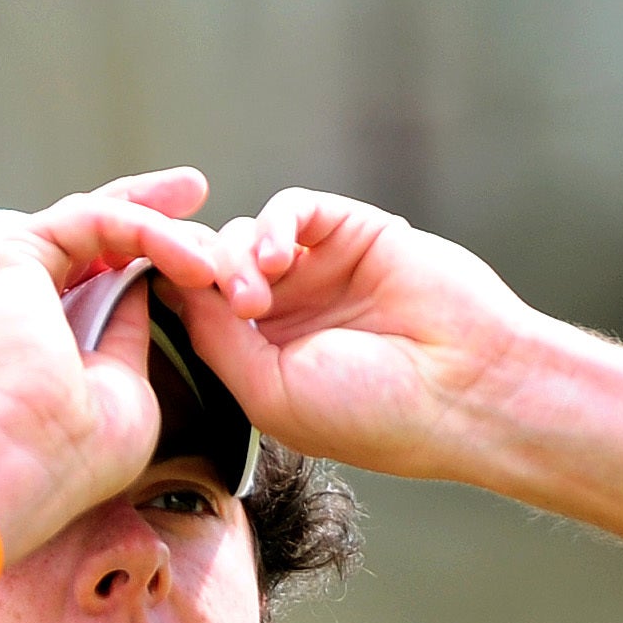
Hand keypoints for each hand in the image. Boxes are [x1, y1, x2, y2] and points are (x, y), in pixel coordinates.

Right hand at [0, 170, 268, 550]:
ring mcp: (13, 273)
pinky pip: (91, 220)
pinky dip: (145, 231)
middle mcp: (24, 296)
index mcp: (47, 332)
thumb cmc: (78, 451)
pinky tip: (188, 257)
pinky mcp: (12, 254)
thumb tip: (148, 294)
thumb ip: (133, 338)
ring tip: (213, 251)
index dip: (154, 253)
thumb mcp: (128, 386)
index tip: (205, 256)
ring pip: (98, 221)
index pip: (103, 273)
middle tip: (198, 191)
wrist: (32, 460)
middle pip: (97, 232)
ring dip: (163, 225)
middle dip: (154, 208)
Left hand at [161, 189, 544, 483]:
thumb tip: (171, 288)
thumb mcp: (268, 393)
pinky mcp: (351, 233)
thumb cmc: (372, 413)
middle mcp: (286, 314)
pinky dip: (273, 224)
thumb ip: (215, 340)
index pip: (195, 312)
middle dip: (202, 278)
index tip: (159, 300)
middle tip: (232, 309)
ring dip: (236, 259)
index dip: (171, 297)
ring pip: (244, 235)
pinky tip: (280, 258)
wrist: (463, 389)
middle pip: (210, 267)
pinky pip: (291, 209)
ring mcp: (318, 272)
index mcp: (262, 361)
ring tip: (258, 298)